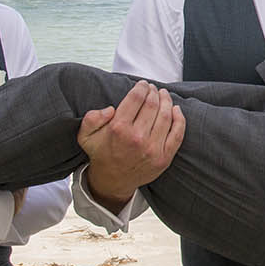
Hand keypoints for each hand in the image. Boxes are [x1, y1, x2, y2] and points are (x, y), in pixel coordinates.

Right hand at [77, 81, 184, 207]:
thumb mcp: (85, 136)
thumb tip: (111, 108)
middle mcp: (137, 138)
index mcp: (118, 129)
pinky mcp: (164, 158)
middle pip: (152, 105)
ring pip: (166, 116)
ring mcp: (153, 149)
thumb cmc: (101, 153)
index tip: (143, 84)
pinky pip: (177, 134)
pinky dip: (179, 119)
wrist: (113, 181)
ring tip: (164, 94)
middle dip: (154, 92)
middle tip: (153, 88)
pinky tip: (176, 110)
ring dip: (166, 101)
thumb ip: (92, 118)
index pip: (136, 99)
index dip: (141, 88)